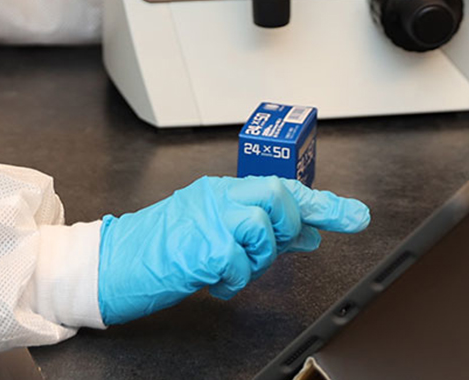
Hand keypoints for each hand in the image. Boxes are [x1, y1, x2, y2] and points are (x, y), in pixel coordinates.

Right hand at [97, 176, 369, 324]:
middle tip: (276, 246)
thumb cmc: (159, 250)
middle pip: (275, 194)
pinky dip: (233, 281)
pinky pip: (240, 264)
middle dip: (286, 224)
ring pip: (262, 228)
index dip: (324, 203)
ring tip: (229, 268)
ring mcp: (207, 219)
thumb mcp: (213, 234)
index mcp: (220, 191)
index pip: (282, 187)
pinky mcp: (201, 247)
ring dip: (256, 258)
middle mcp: (215, 197)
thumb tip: (308, 232)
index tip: (356, 215)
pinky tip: (213, 282)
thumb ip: (260, 231)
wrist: (112, 263)